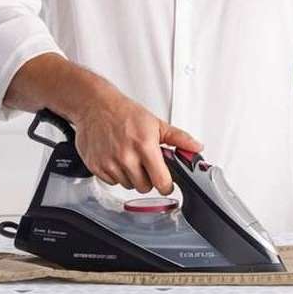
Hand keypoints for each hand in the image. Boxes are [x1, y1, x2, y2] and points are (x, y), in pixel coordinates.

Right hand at [70, 89, 202, 196]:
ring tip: (129, 158)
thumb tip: (196, 148)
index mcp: (145, 146)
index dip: (166, 185)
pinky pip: (112, 182)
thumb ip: (179, 138)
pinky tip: (116, 159)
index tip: (166, 183)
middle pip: (144, 187)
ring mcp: (110, 163)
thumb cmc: (126, 114)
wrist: (96, 106)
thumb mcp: (156, 123)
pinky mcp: (96, 166)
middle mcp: (126, 156)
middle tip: (145, 164)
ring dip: (131, 176)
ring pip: (128, 185)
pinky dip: (116, 174)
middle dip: (148, 179)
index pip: (161, 182)